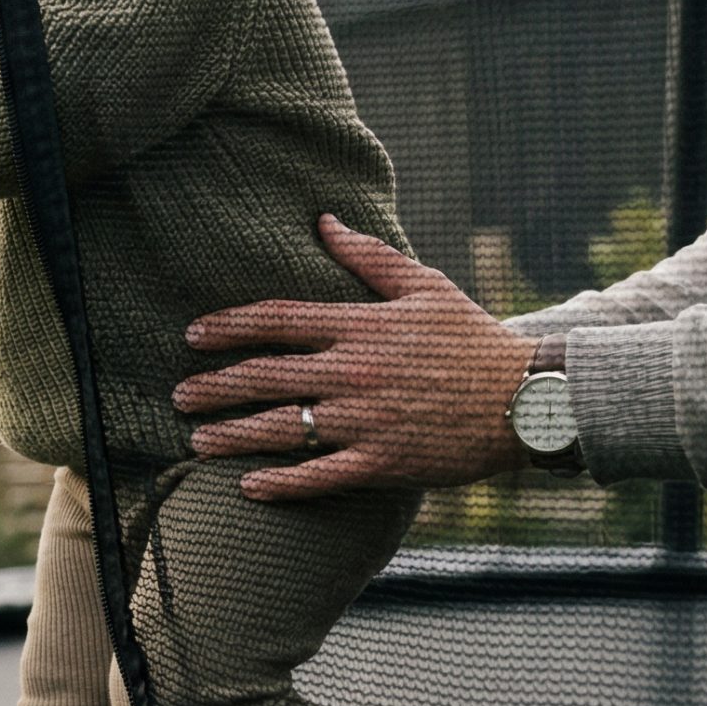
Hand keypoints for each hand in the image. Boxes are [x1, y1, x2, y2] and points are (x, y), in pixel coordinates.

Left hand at [172, 215, 538, 501]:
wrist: (527, 399)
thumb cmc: (474, 340)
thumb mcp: (425, 288)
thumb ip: (369, 257)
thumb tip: (324, 220)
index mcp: (361, 327)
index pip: (277, 321)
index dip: (228, 327)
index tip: (192, 336)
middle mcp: (354, 372)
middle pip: (264, 376)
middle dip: (214, 386)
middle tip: (179, 395)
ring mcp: (365, 420)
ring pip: (280, 427)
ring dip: (231, 434)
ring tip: (197, 440)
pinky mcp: (381, 462)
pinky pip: (318, 475)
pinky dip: (280, 482)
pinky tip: (247, 485)